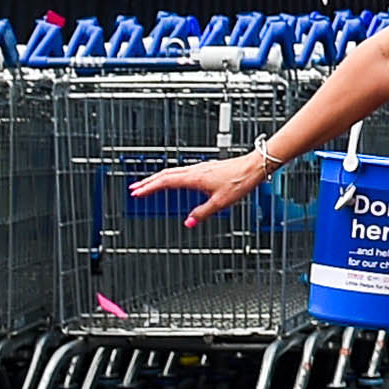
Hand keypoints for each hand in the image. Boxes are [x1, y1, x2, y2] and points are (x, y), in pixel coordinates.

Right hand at [128, 153, 277, 223]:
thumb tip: (188, 223)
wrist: (254, 166)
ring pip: (172, 171)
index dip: (149, 187)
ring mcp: (200, 167)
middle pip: (165, 174)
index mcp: (194, 177)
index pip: (165, 181)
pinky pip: (181, 171)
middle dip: (148, 182)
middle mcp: (195, 169)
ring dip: (158, 178)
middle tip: (134, 189)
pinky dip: (170, 176)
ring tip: (147, 184)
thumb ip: (202, 213)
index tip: (136, 193)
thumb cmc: (239, 181)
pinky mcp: (206, 168)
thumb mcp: (220, 202)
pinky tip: (172, 180)